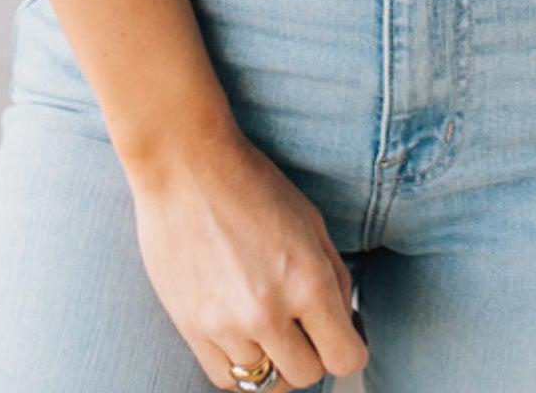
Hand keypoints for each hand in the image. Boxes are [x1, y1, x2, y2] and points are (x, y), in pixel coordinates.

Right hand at [129, 126, 368, 389]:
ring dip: (276, 360)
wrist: (185, 165)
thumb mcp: (310, 220)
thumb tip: (345, 321)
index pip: (345, 359)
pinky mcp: (191, 328)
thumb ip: (333, 276)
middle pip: (307, 376)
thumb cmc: (251, 183)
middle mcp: (268, 311)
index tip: (343, 336)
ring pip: (265, 382)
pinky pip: (226, 377)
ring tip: (271, 328)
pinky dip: (241, 366)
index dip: (350, 348)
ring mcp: (226, 324)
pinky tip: (244, 336)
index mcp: (306, 280)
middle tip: (305, 327)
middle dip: (314, 354)